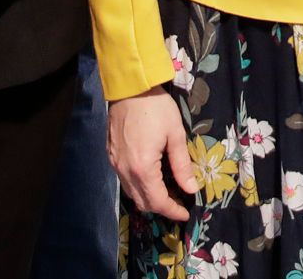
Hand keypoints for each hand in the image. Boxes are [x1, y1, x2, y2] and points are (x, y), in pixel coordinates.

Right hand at [109, 87, 196, 219]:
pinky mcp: (110, 156)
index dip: (172, 210)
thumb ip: (182, 165)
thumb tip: (191, 189)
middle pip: (142, 202)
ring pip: (131, 193)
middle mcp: (124, 171)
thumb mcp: (175, 134)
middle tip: (179, 203)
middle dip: (161, 207)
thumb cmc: (156, 108)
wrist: (130, 88)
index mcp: (142, 168)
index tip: (185, 213)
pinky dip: (138, 186)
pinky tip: (152, 178)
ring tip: (168, 192)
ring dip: (149, 198)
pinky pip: (124, 180)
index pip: (157, 201)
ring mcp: (115, 164)